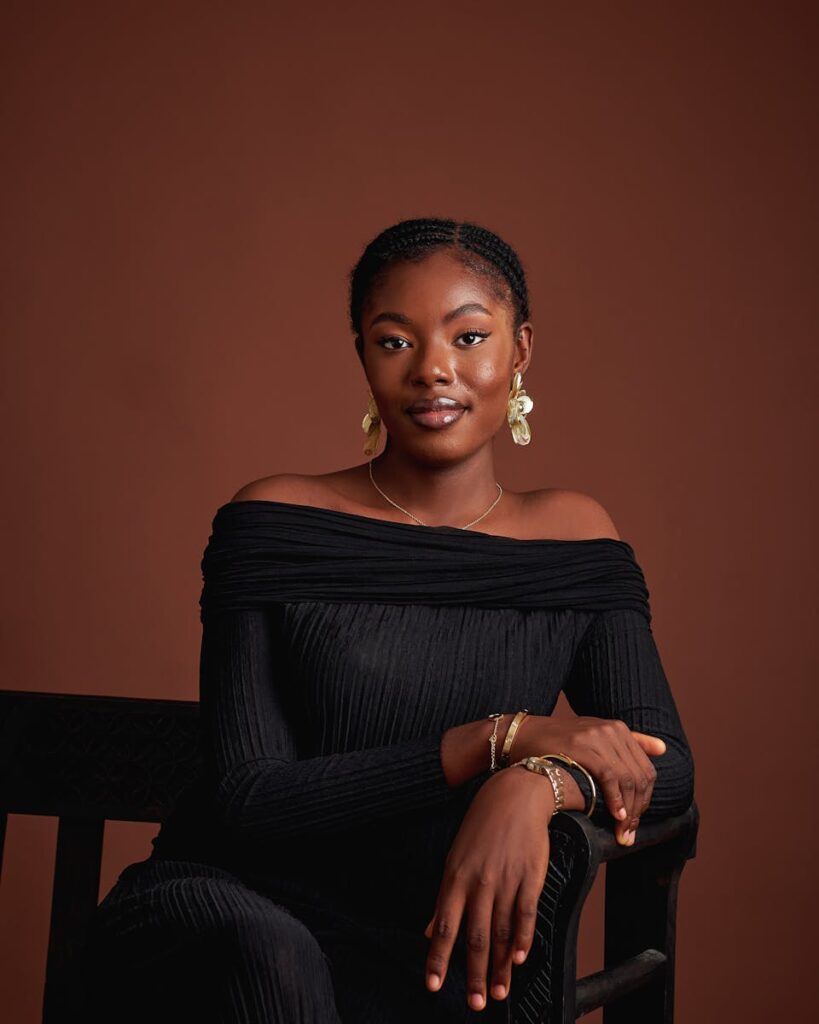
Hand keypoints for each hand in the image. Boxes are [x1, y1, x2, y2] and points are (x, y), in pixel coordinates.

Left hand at [423, 766, 554, 1010]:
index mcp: (456, 878)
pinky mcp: (530, 876)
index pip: (445, 926)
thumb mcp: (455, 858)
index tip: (434, 986)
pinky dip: (522, 938)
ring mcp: (505, 880)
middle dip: (474, 974)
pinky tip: (520, 958)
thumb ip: (444, 898)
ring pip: (500, 931)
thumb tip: (429, 931)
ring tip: (499, 992)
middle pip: (475, 937)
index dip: (439, 959)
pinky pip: (525, 913)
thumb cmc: (482, 826)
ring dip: (500, 966)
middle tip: (476, 1004)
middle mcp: (479, 883)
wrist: (515, 795)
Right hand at [514, 715, 666, 844]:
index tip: (634, 823)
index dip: (645, 800)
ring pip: (628, 779)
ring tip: (622, 833)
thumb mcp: (594, 735)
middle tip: (628, 834)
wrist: (522, 736)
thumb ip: (629, 742)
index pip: (645, 770)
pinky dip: (615, 799)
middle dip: (639, 810)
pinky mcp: (581, 746)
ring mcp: (596, 737)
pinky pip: (609, 777)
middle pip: (640, 777)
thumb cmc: (557, 742)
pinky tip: (614, 816)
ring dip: (629, 812)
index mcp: (618, 729)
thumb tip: (663, 749)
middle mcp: (611, 730)